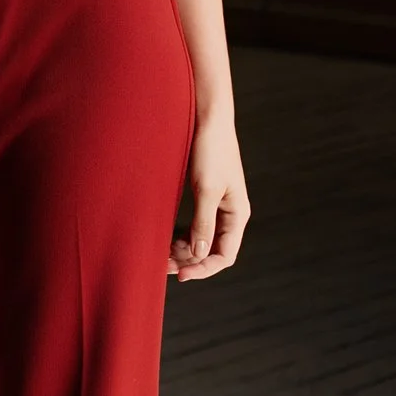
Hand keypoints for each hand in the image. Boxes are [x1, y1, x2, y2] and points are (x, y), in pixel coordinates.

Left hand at [170, 111, 249, 281]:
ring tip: (159, 254)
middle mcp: (229, 213)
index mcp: (237, 214)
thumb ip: (203, 222)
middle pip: (212, 250)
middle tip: (160, 266)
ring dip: (183, 249)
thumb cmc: (210, 150)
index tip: (180, 276)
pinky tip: (164, 237)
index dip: (204, 269)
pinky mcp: (203, 195)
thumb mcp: (205, 188)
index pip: (225, 255)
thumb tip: (200, 254)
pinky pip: (194, 224)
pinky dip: (180, 234)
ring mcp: (217, 205)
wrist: (207, 119)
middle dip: (189, 261)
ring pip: (201, 238)